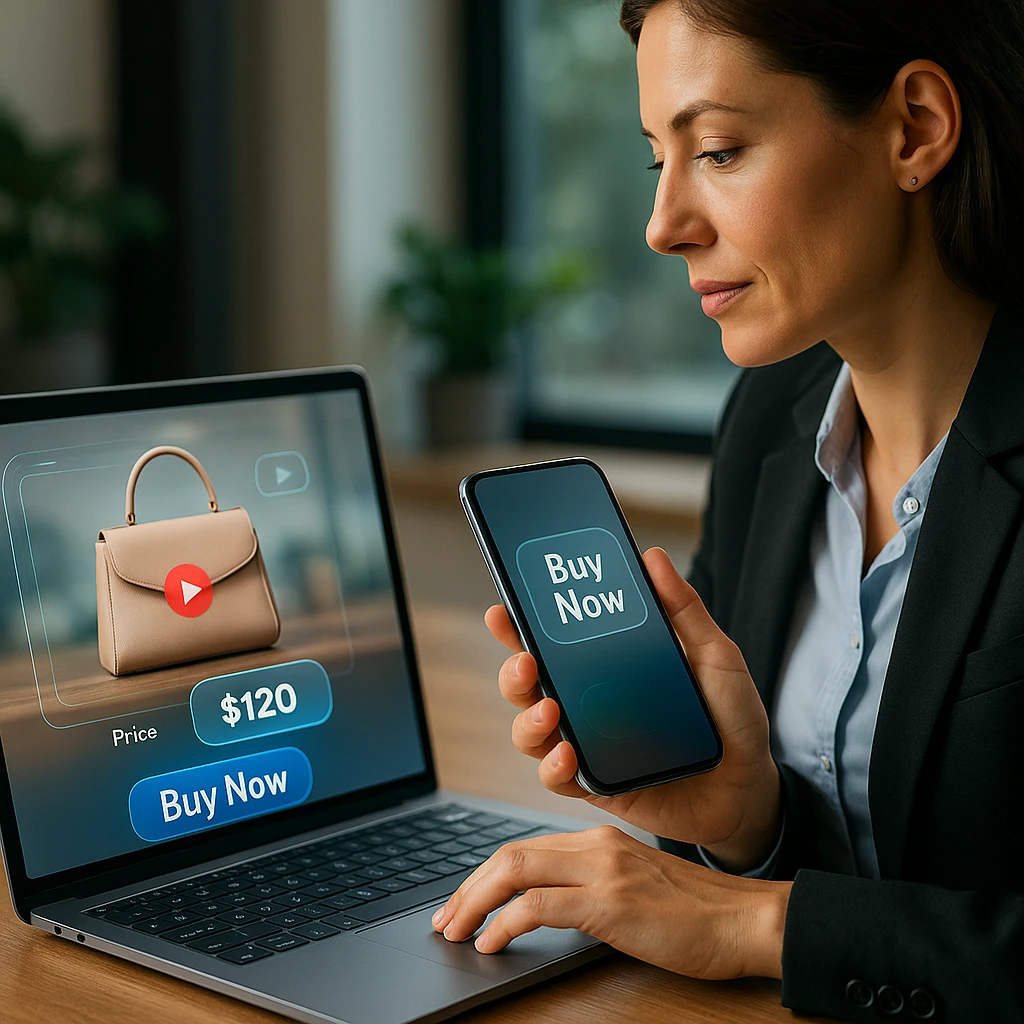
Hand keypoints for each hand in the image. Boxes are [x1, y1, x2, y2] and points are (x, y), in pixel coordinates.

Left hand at [431, 826, 791, 978]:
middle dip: (469, 887)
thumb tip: (545, 907)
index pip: (525, 846)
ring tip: (457, 931)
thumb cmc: (698, 912)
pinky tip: (493, 943)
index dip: (485, 874)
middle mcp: (596, 844)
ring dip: (476, 903)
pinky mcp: (610, 903)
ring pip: (515, 870)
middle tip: (446, 918)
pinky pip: (538, 907)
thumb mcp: (636, 886)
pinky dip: (505, 923)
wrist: (747, 919)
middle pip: (511, 853)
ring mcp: (603, 870)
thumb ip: (593, 884)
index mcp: (600, 838)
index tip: (464, 901)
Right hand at [488, 546, 779, 869]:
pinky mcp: (597, 785)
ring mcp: (588, 745)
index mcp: (607, 668)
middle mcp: (588, 704)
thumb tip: (652, 557)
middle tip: (526, 662)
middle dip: (513, 672)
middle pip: (527, 685)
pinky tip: (567, 755)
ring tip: (549, 709)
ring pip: (531, 732)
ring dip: (527, 720)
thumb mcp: (714, 656)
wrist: (751, 787)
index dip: (519, 627)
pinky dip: (553, 767)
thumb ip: (683, 609)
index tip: (503, 610)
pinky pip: (558, 778)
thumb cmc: (731, 719)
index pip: (552, 643)